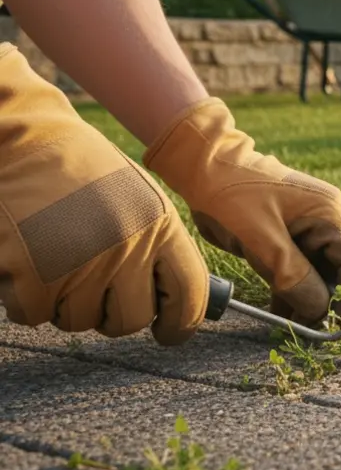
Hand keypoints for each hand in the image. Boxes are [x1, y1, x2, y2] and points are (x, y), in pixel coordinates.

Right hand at [0, 45, 207, 344]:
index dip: (180, 323)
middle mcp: (127, 247)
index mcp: (161, 226)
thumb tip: (175, 304)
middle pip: (131, 320)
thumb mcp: (136, 199)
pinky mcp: (33, 273)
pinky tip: (25, 260)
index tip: (167, 331)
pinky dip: (25, 296)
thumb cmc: (78, 171)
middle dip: (111, 313)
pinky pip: (34, 314)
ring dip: (64, 301)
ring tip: (55, 257)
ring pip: (79, 320)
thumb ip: (157, 246)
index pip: (189, 294)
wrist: (21, 138)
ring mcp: (81, 263)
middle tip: (94, 289)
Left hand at [142, 98, 340, 325]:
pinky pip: (302, 269)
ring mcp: (310, 227)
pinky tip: (283, 313)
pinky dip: (294, 291)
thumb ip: (293, 275)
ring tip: (298, 329)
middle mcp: (327, 219)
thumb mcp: (261, 238)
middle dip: (333, 302)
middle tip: (321, 334)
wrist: (202, 166)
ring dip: (312, 300)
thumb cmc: (231, 195)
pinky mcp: (291, 235)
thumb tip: (320, 308)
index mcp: (329, 213)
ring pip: (322, 272)